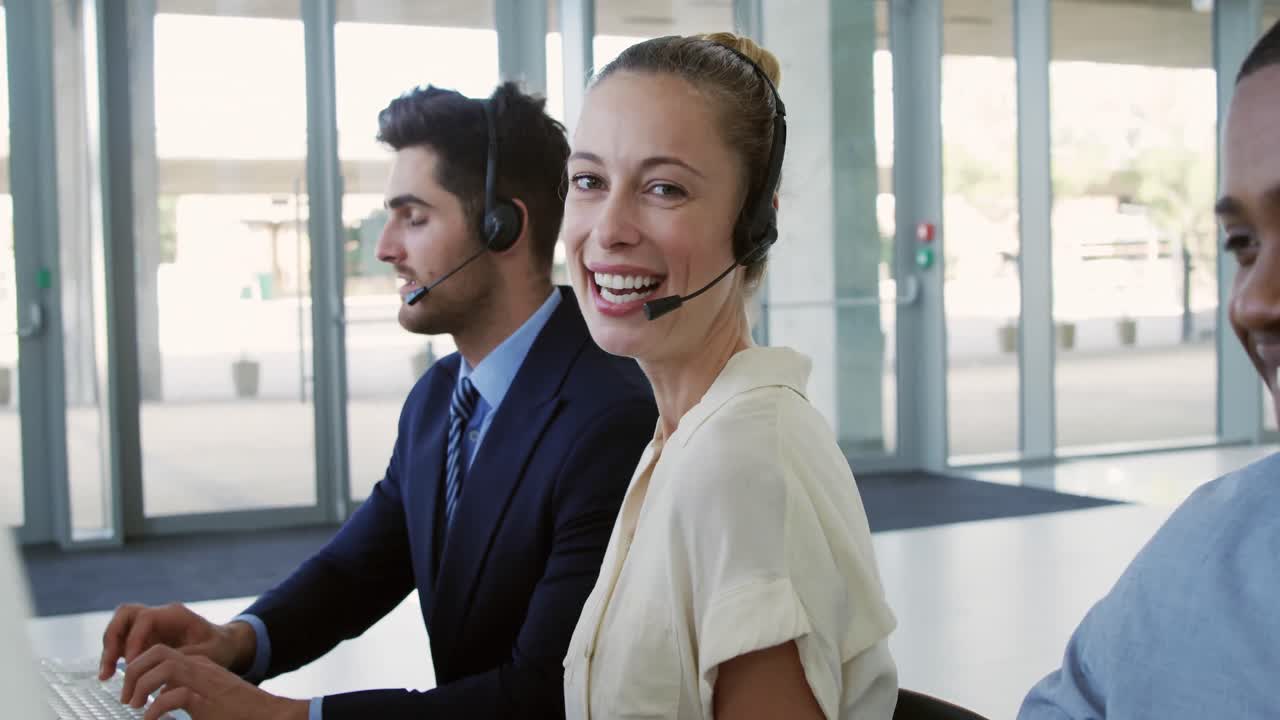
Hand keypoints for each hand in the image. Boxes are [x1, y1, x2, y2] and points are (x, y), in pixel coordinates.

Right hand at [100, 603, 255, 680]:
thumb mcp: (209, 654)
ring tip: (105, 675)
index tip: (132, 663)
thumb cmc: (219, 647)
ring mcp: (150, 626)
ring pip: (120, 626)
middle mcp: (159, 616)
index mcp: (175, 614)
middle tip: (109, 666)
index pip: (145, 618)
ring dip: (109, 648)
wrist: (223, 644)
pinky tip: (111, 674)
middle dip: (113, 638)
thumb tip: (162, 673)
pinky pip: (122, 640)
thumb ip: (186, 659)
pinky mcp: (145, 637)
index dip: (134, 640)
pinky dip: (114, 655)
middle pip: (125, 614)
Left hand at [120, 645, 307, 719]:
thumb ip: (184, 696)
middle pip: (158, 652)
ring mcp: (205, 682)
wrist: (270, 715)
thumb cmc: (240, 712)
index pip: (162, 653)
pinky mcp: (207, 701)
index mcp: (200, 666)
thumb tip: (157, 703)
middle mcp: (201, 668)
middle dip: (134, 670)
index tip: (131, 689)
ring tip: (135, 705)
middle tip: (127, 696)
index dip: (140, 666)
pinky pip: (175, 695)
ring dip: (142, 685)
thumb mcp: (206, 701)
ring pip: (165, 666)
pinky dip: (156, 709)